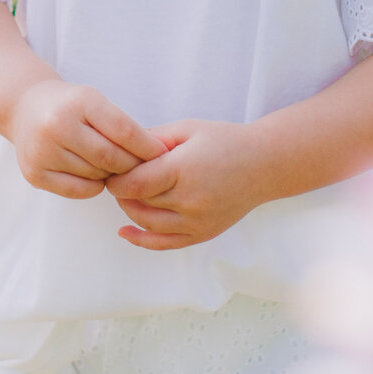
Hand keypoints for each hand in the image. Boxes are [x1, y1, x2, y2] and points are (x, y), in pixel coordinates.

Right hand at [7, 80, 165, 198]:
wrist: (23, 107)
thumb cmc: (69, 106)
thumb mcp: (94, 101)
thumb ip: (123, 126)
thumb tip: (159, 154)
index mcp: (79, 101)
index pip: (124, 130)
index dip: (147, 146)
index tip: (163, 154)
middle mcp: (57, 125)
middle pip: (111, 157)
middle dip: (132, 165)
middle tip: (145, 169)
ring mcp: (42, 151)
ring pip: (96, 176)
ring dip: (112, 175)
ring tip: (114, 167)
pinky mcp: (34, 173)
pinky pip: (78, 190)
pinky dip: (94, 186)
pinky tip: (95, 175)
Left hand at [105, 118, 267, 249]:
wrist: (264, 165)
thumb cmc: (224, 141)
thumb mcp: (186, 129)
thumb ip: (152, 139)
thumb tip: (119, 147)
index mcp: (183, 169)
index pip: (134, 183)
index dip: (116, 178)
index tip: (108, 168)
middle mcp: (190, 199)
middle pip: (139, 202)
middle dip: (122, 191)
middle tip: (114, 177)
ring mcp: (197, 221)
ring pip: (148, 223)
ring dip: (130, 211)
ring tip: (125, 195)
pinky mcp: (203, 234)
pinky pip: (165, 243)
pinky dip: (141, 240)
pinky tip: (125, 231)